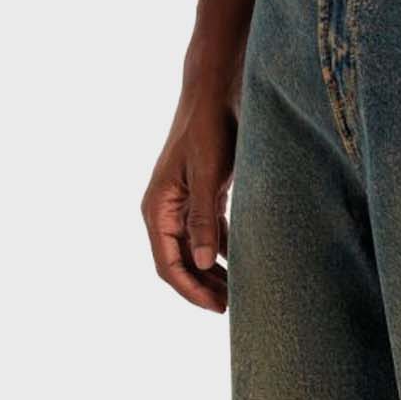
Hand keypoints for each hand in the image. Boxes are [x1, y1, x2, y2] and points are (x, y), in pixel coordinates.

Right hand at [142, 92, 236, 311]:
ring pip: (195, 252)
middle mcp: (165, 210)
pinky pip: (209, 235)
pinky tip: (243, 264)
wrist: (216, 91)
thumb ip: (204, 219)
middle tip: (233, 308)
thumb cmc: (209, 128)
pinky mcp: (202, 196)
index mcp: (158, 208)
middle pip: (180, 263)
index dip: (191, 290)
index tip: (218, 308)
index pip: (168, 264)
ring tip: (240, 292)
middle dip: (203, 287)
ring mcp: (183, 204)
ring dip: (214, 273)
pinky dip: (224, 252)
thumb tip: (201, 262)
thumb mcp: (208, 175)